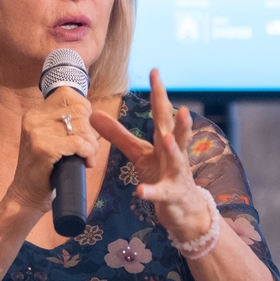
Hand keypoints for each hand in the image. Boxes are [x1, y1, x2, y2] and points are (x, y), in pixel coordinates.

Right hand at [6, 87, 97, 212]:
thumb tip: (96, 116)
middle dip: (91, 130)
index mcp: (35, 114)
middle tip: (88, 149)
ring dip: (91, 144)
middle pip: (79, 110)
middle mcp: (34, 118)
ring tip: (87, 157)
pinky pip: (77, 142)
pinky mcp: (43, 148)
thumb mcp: (52, 140)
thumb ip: (67, 125)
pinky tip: (86, 161)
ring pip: (81, 126)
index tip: (85, 128)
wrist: (26, 196)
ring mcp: (37, 132)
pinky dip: (87, 152)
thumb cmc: (45, 170)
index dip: (83, 109)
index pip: (67, 94)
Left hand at [90, 69, 209, 238]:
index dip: (159, 92)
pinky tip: (140, 191)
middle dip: (175, 116)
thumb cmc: (162, 174)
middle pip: (173, 131)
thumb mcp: (139, 153)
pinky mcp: (171, 195)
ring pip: (176, 159)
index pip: (161, 112)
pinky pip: (161, 193)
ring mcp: (176, 174)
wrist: (185, 209)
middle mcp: (174, 153)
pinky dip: (151, 192)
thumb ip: (118, 135)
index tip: (155, 71)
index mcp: (164, 140)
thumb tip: (94, 114)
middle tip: (177, 102)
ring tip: (167, 138)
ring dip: (172, 148)